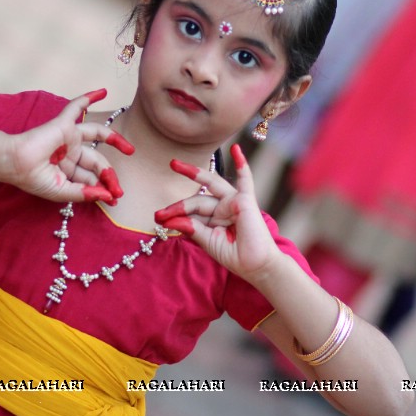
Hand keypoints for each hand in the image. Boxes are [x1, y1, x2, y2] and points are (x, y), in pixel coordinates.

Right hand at [3, 89, 133, 203]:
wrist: (15, 164)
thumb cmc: (33, 178)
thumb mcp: (62, 192)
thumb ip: (84, 193)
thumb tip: (107, 196)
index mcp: (68, 170)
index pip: (91, 177)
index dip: (104, 188)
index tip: (114, 199)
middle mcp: (70, 153)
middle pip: (97, 161)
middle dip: (108, 175)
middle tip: (118, 190)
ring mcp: (68, 137)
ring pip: (96, 134)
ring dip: (114, 140)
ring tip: (130, 150)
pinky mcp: (63, 124)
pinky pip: (76, 107)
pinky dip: (88, 98)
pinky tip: (103, 91)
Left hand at [155, 144, 281, 283]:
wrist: (258, 266)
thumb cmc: (236, 257)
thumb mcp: (209, 243)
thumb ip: (192, 229)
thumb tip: (170, 220)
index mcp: (213, 219)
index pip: (191, 212)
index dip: (175, 215)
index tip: (159, 220)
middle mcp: (223, 208)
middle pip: (197, 201)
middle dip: (178, 206)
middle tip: (158, 213)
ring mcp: (234, 202)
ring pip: (210, 187)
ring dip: (193, 174)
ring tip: (174, 165)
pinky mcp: (246, 201)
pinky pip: (245, 180)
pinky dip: (242, 164)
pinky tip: (236, 149)